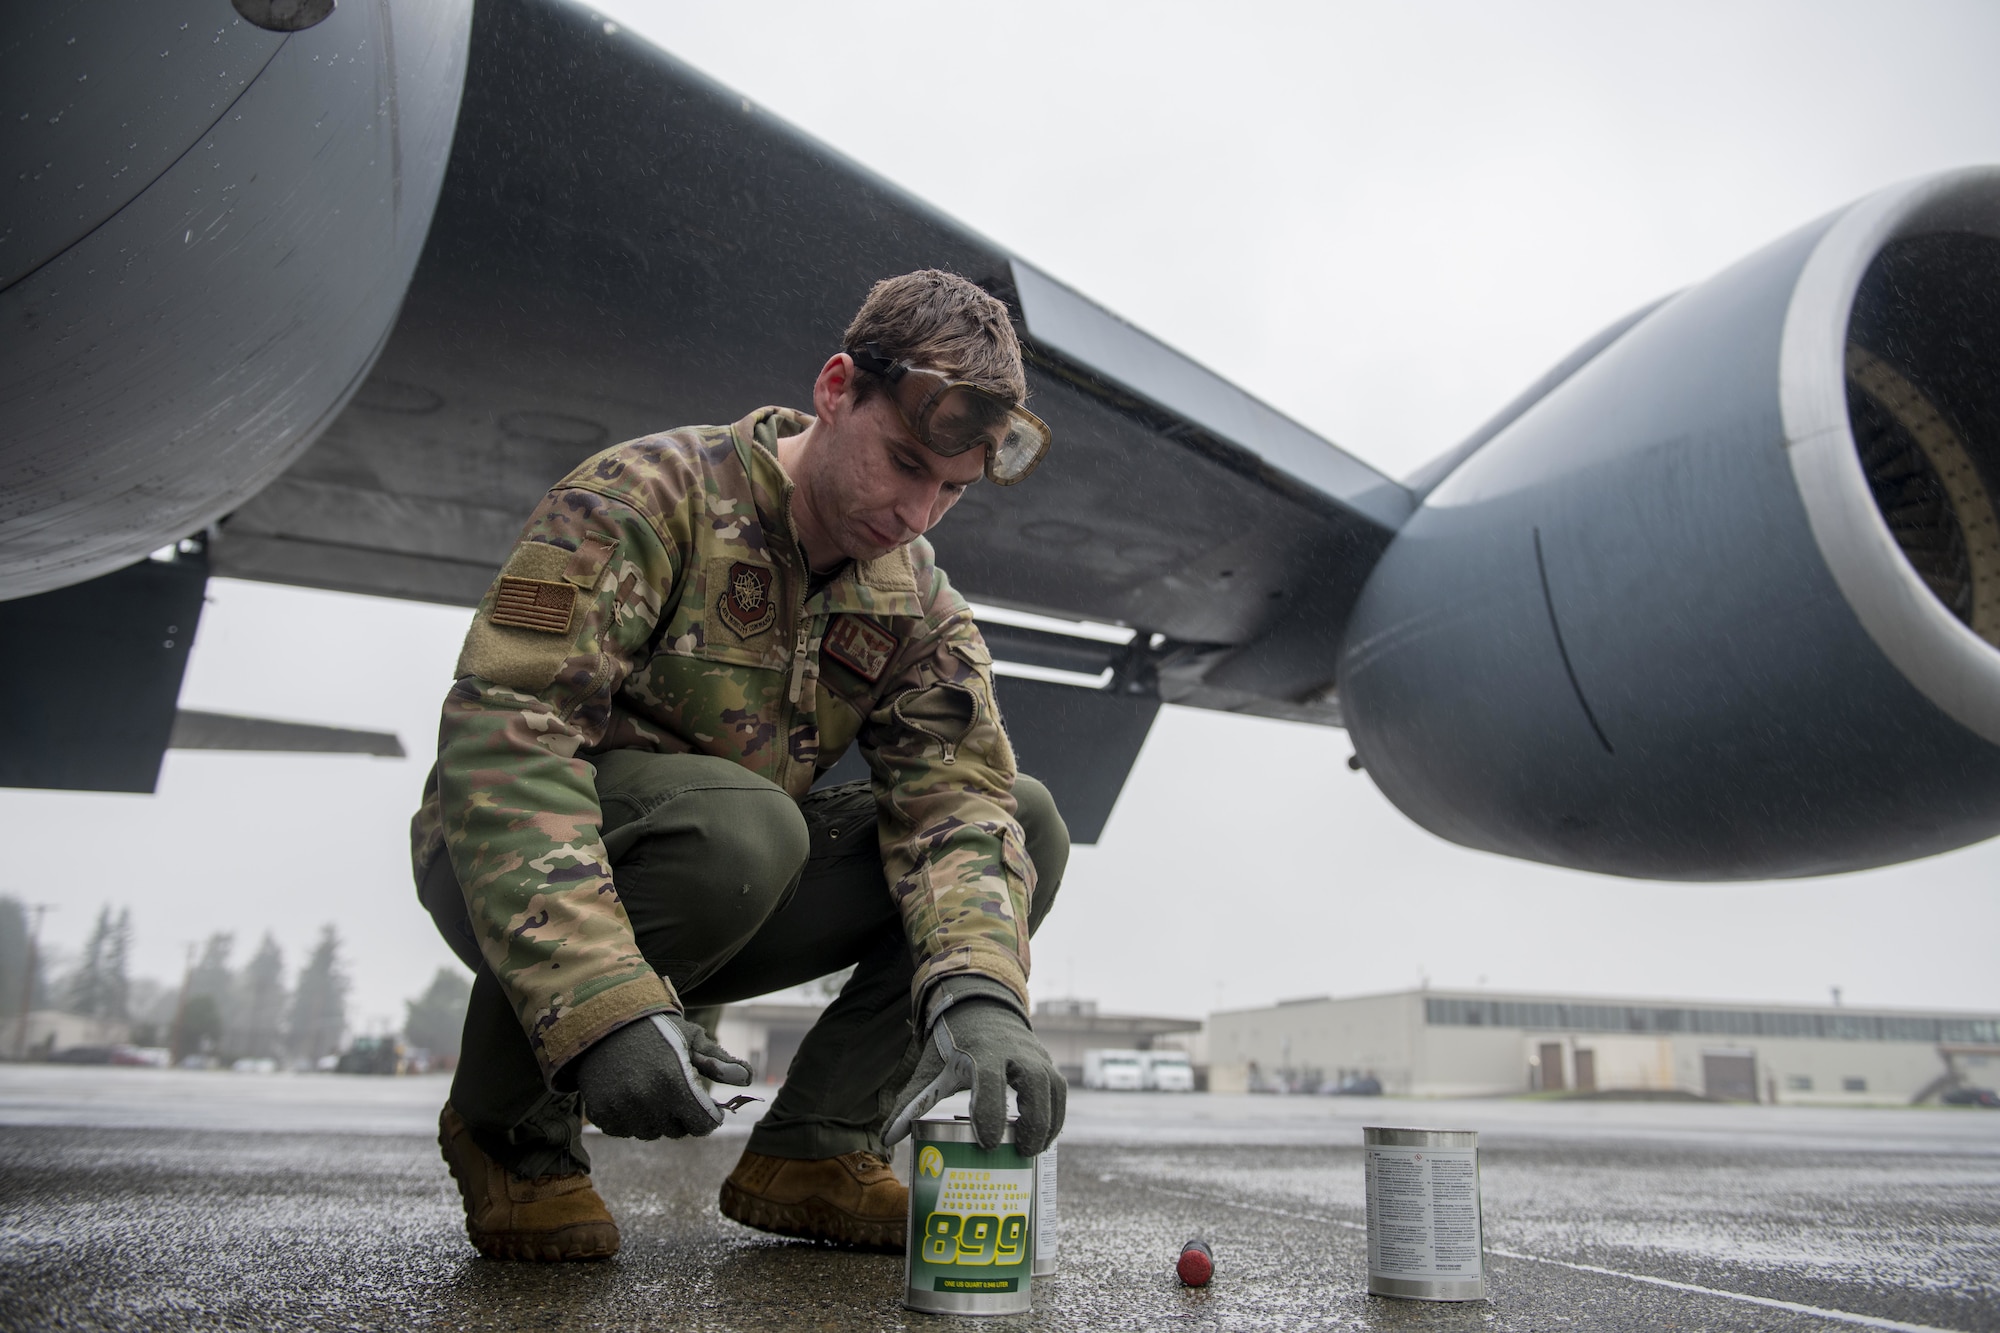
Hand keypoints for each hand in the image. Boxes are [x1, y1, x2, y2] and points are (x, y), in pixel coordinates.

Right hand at [574, 1013, 752, 1139]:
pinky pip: (626, 1130)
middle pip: (678, 1131)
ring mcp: (621, 1109)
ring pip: (651, 1132)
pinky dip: (631, 1118)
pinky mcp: (602, 1114)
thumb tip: (748, 1079)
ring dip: (656, 1118)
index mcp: (674, 1082)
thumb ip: (718, 1062)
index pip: (703, 1125)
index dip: (709, 1116)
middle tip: (675, 1090)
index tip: (707, 1107)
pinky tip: (630, 1093)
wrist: (602, 1019)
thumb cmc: (654, 1028)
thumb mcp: (690, 1038)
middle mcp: (647, 1100)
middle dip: (682, 1115)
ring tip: (651, 1088)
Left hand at [884, 977, 1064, 1155]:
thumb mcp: (931, 1069)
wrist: (980, 1007)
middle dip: (1033, 1121)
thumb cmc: (953, 1044)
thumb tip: (889, 1139)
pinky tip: (1045, 1138)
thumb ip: (912, 1102)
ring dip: (1049, 1122)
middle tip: (1022, 1153)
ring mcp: (1035, 1054)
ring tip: (1034, 1151)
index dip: (990, 1113)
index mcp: (981, 1051)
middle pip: (1035, 1083)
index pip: (991, 1081)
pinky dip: (1057, 1115)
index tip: (986, 1143)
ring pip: (1054, 1087)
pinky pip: (1059, 1090)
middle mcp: (1014, 1050)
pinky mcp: (1046, 1062)